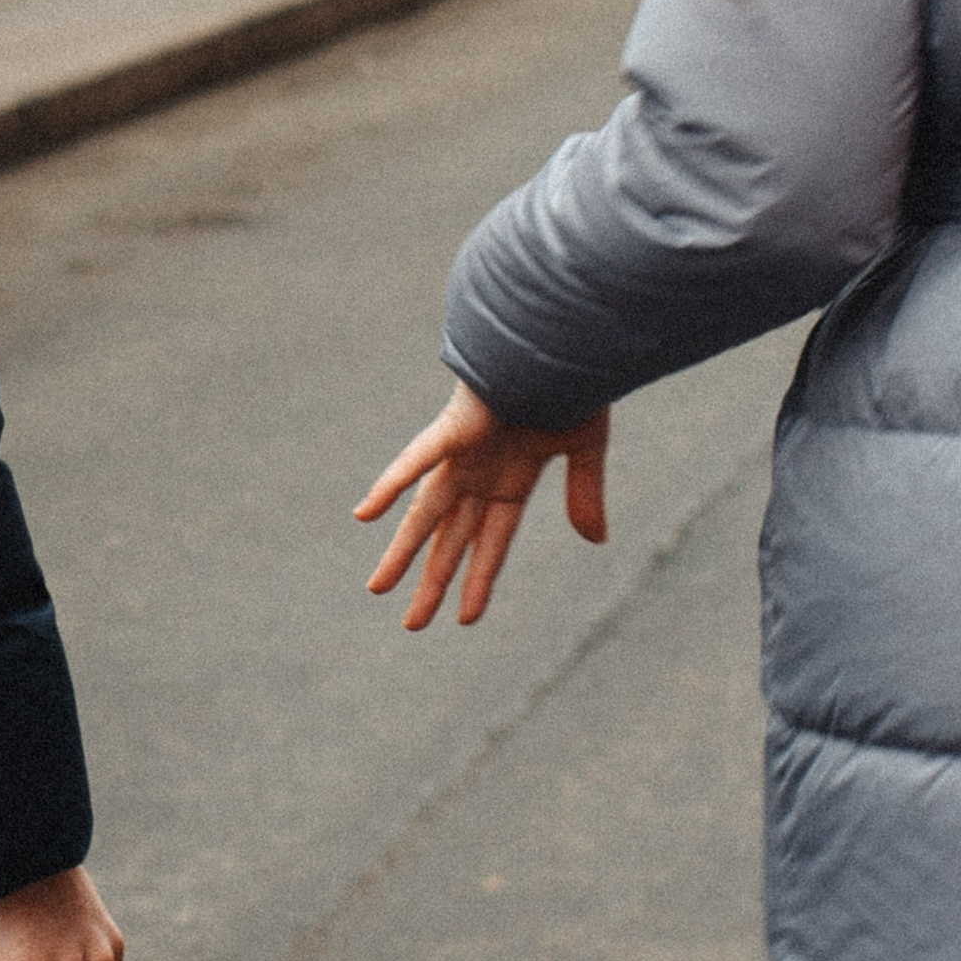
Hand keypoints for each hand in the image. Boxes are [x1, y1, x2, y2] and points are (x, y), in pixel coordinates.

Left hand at [356, 380, 610, 629]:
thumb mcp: (585, 448)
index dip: (479, 580)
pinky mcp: (453, 427)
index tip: (465, 618)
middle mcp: (481, 471)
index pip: (492, 541)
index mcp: (513, 477)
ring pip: (426, 513)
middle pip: (451, 537)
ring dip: (403, 552)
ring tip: (378, 588)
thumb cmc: (575, 381)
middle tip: (413, 624)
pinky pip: (416, 459)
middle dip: (433, 579)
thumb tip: (595, 542)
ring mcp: (463, 451)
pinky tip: (365, 514)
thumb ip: (584, 493)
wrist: (564, 337)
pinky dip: (391, 485)